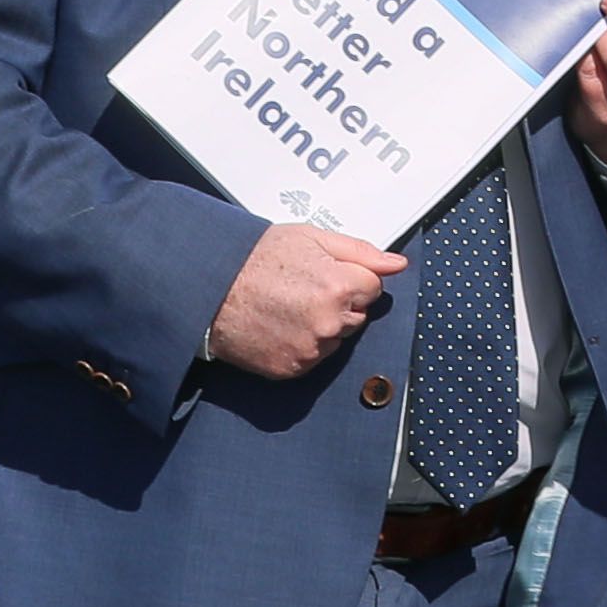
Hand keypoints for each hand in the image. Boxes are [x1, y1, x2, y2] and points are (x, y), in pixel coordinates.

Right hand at [206, 223, 406, 380]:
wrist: (210, 288)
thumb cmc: (254, 259)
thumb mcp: (310, 238)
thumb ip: (360, 252)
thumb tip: (396, 264)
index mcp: (338, 287)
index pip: (374, 288)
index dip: (351, 278)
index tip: (327, 274)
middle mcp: (328, 322)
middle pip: (356, 315)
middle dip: (339, 303)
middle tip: (303, 289)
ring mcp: (310, 349)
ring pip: (335, 339)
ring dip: (322, 327)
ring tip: (288, 307)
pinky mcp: (291, 368)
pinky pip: (312, 358)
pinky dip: (302, 346)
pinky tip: (280, 325)